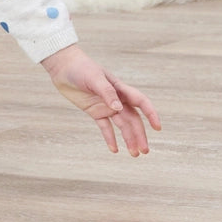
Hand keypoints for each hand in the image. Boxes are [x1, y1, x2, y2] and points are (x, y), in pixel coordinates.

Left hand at [41, 44, 160, 156]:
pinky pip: (105, 127)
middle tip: (145, 151)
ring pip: (122, 125)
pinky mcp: (95, 111)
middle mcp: (116, 99)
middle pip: (133, 119)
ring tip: (134, 154)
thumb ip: (107, 92)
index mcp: (120, 88)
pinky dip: (110, 138)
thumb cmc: (81, 68)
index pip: (140, 102)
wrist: (64, 67)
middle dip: (140, 134)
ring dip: (128, 139)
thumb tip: (119, 108)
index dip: (150, 114)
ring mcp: (106, 106)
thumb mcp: (94, 78)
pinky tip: (114, 150)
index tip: (157, 127)